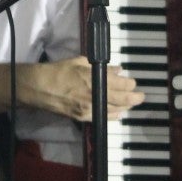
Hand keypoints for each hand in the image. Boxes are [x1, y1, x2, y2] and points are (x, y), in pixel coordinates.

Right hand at [26, 55, 144, 121]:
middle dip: (134, 98)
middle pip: (122, 99)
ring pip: (115, 110)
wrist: (40, 88)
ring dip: (126, 107)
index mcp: (95, 78)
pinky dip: (113, 116)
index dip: (130, 84)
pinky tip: (118, 114)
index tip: (133, 83)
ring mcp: (89, 108)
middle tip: (141, 96)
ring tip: (132, 104)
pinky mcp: (83, 117)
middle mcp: (95, 95)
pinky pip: (103, 118)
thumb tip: (117, 70)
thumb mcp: (80, 62)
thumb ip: (101, 67)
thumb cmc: (59, 71)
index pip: (121, 84)